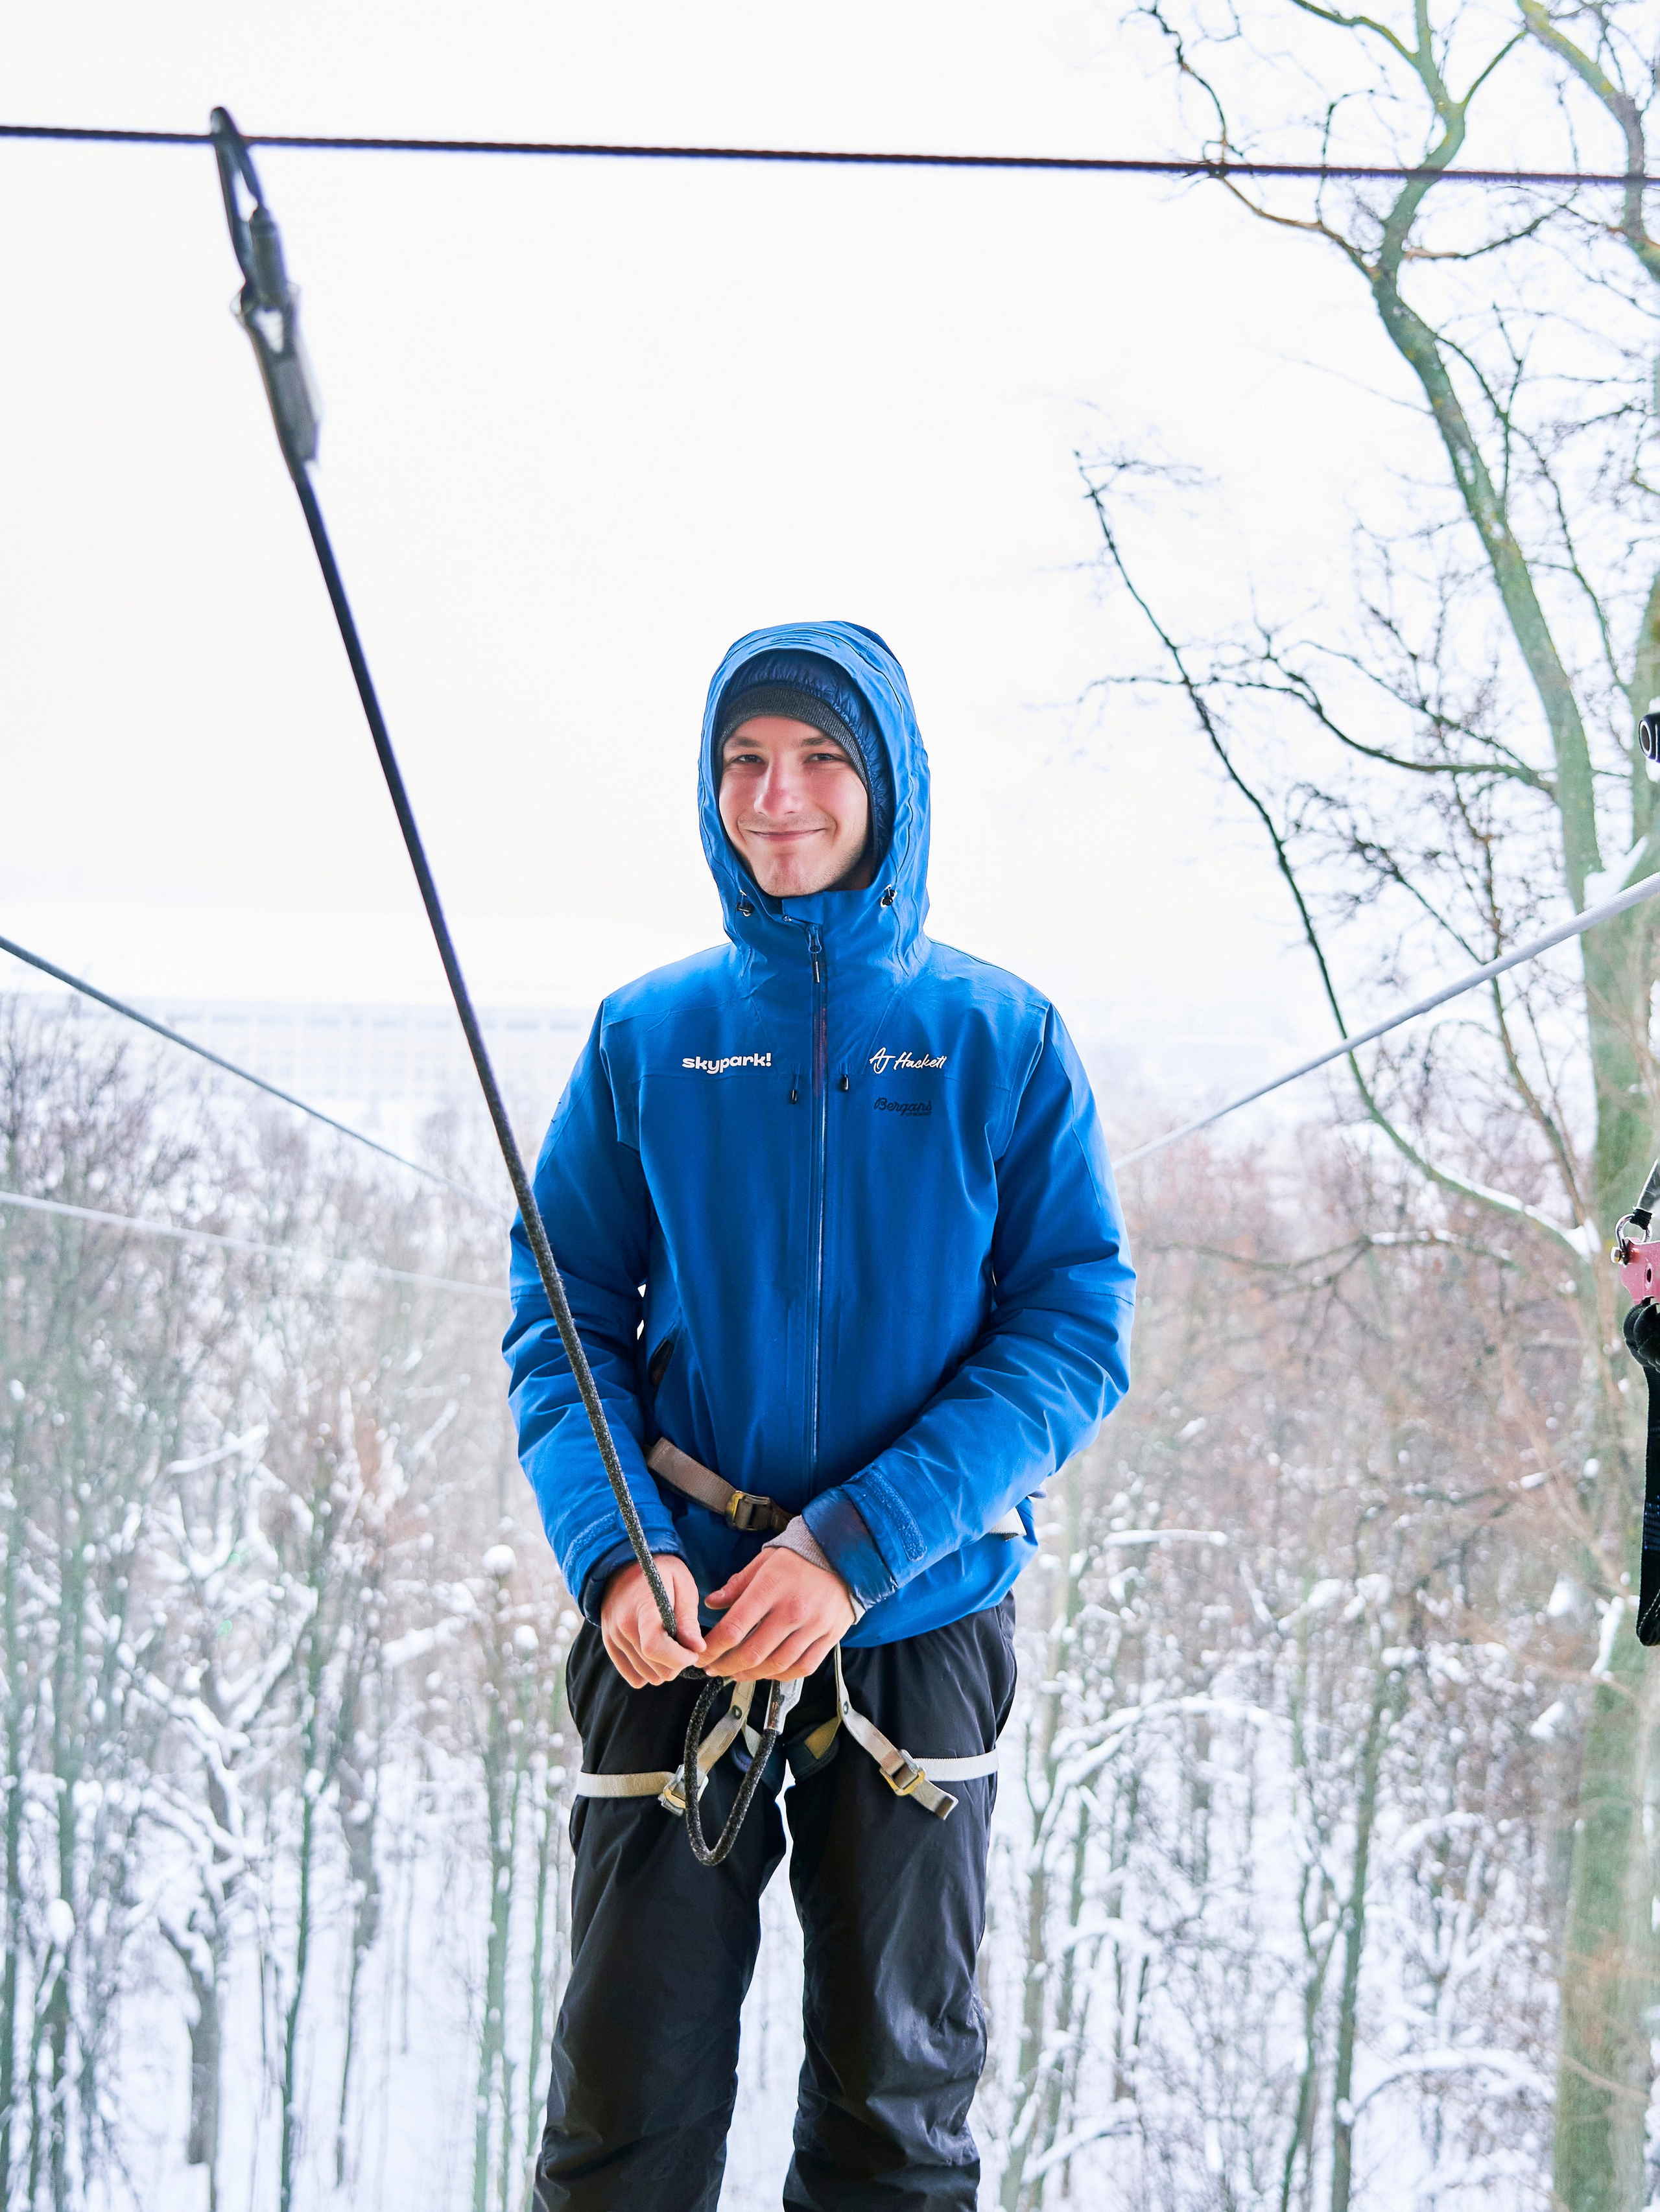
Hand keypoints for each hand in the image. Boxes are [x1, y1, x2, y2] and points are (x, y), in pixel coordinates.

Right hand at [600, 1555, 703, 1688]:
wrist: (624, 1565)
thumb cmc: (661, 1573)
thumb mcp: (682, 1585)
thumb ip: (688, 1619)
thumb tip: (697, 1648)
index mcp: (644, 1607)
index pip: (654, 1647)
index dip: (679, 1657)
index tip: (692, 1650)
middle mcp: (624, 1625)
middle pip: (656, 1668)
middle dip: (678, 1663)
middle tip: (684, 1644)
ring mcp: (614, 1637)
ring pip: (648, 1676)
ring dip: (664, 1668)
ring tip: (670, 1644)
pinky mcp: (610, 1645)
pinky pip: (634, 1678)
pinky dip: (649, 1671)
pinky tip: (656, 1652)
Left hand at [699, 1547, 856, 1682]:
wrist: (845, 1553)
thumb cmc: (801, 1556)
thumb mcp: (764, 1560)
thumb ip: (737, 1584)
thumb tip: (712, 1603)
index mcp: (771, 1587)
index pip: (734, 1627)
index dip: (713, 1648)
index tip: (702, 1655)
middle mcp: (792, 1610)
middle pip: (752, 1653)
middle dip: (726, 1666)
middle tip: (713, 1669)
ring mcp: (813, 1626)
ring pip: (776, 1665)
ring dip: (750, 1675)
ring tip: (736, 1673)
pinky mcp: (830, 1637)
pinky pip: (803, 1667)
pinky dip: (781, 1675)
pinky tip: (767, 1672)